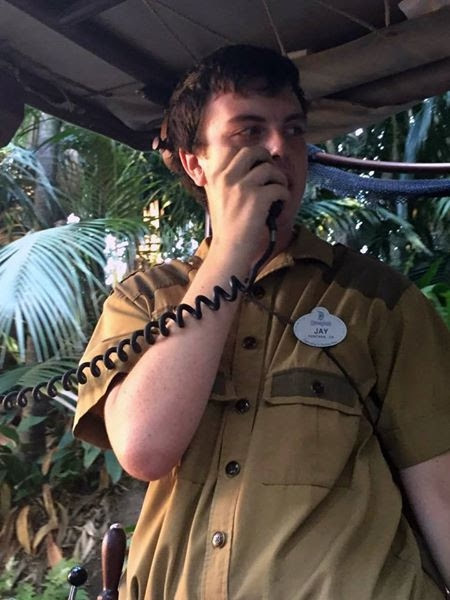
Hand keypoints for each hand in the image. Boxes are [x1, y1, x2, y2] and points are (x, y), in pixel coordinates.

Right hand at [205, 146, 289, 262]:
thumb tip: (250, 162)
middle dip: (266, 159)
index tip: (257, 165)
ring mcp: (242, 187)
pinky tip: (280, 204)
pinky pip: (279, 187)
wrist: (229, 249)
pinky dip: (284, 195)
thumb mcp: (217, 196)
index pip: (234, 149)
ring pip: (269, 168)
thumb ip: (226, 178)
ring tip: (278, 192)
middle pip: (253, 151)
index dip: (250, 155)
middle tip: (271, 173)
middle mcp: (226, 177)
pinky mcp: (257, 199)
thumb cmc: (227, 226)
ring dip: (279, 179)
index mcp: (215, 175)